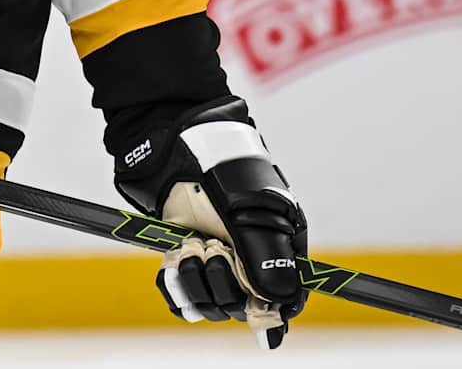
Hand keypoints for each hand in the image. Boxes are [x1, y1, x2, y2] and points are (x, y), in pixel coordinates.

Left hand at [115, 98, 308, 348]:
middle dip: (224, 285)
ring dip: (196, 283)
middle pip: (243, 306)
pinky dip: (176, 287)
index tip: (254, 308)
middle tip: (213, 252)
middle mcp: (250, 261)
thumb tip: (281, 304)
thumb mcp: (249, 213)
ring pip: (212, 305)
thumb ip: (266, 259)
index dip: (273, 310)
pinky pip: (183, 299)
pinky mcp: (188, 264)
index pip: (287, 297)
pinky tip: (175, 263)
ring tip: (191, 250)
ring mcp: (218, 263)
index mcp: (279, 247)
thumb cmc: (221, 173)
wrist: (176, 152)